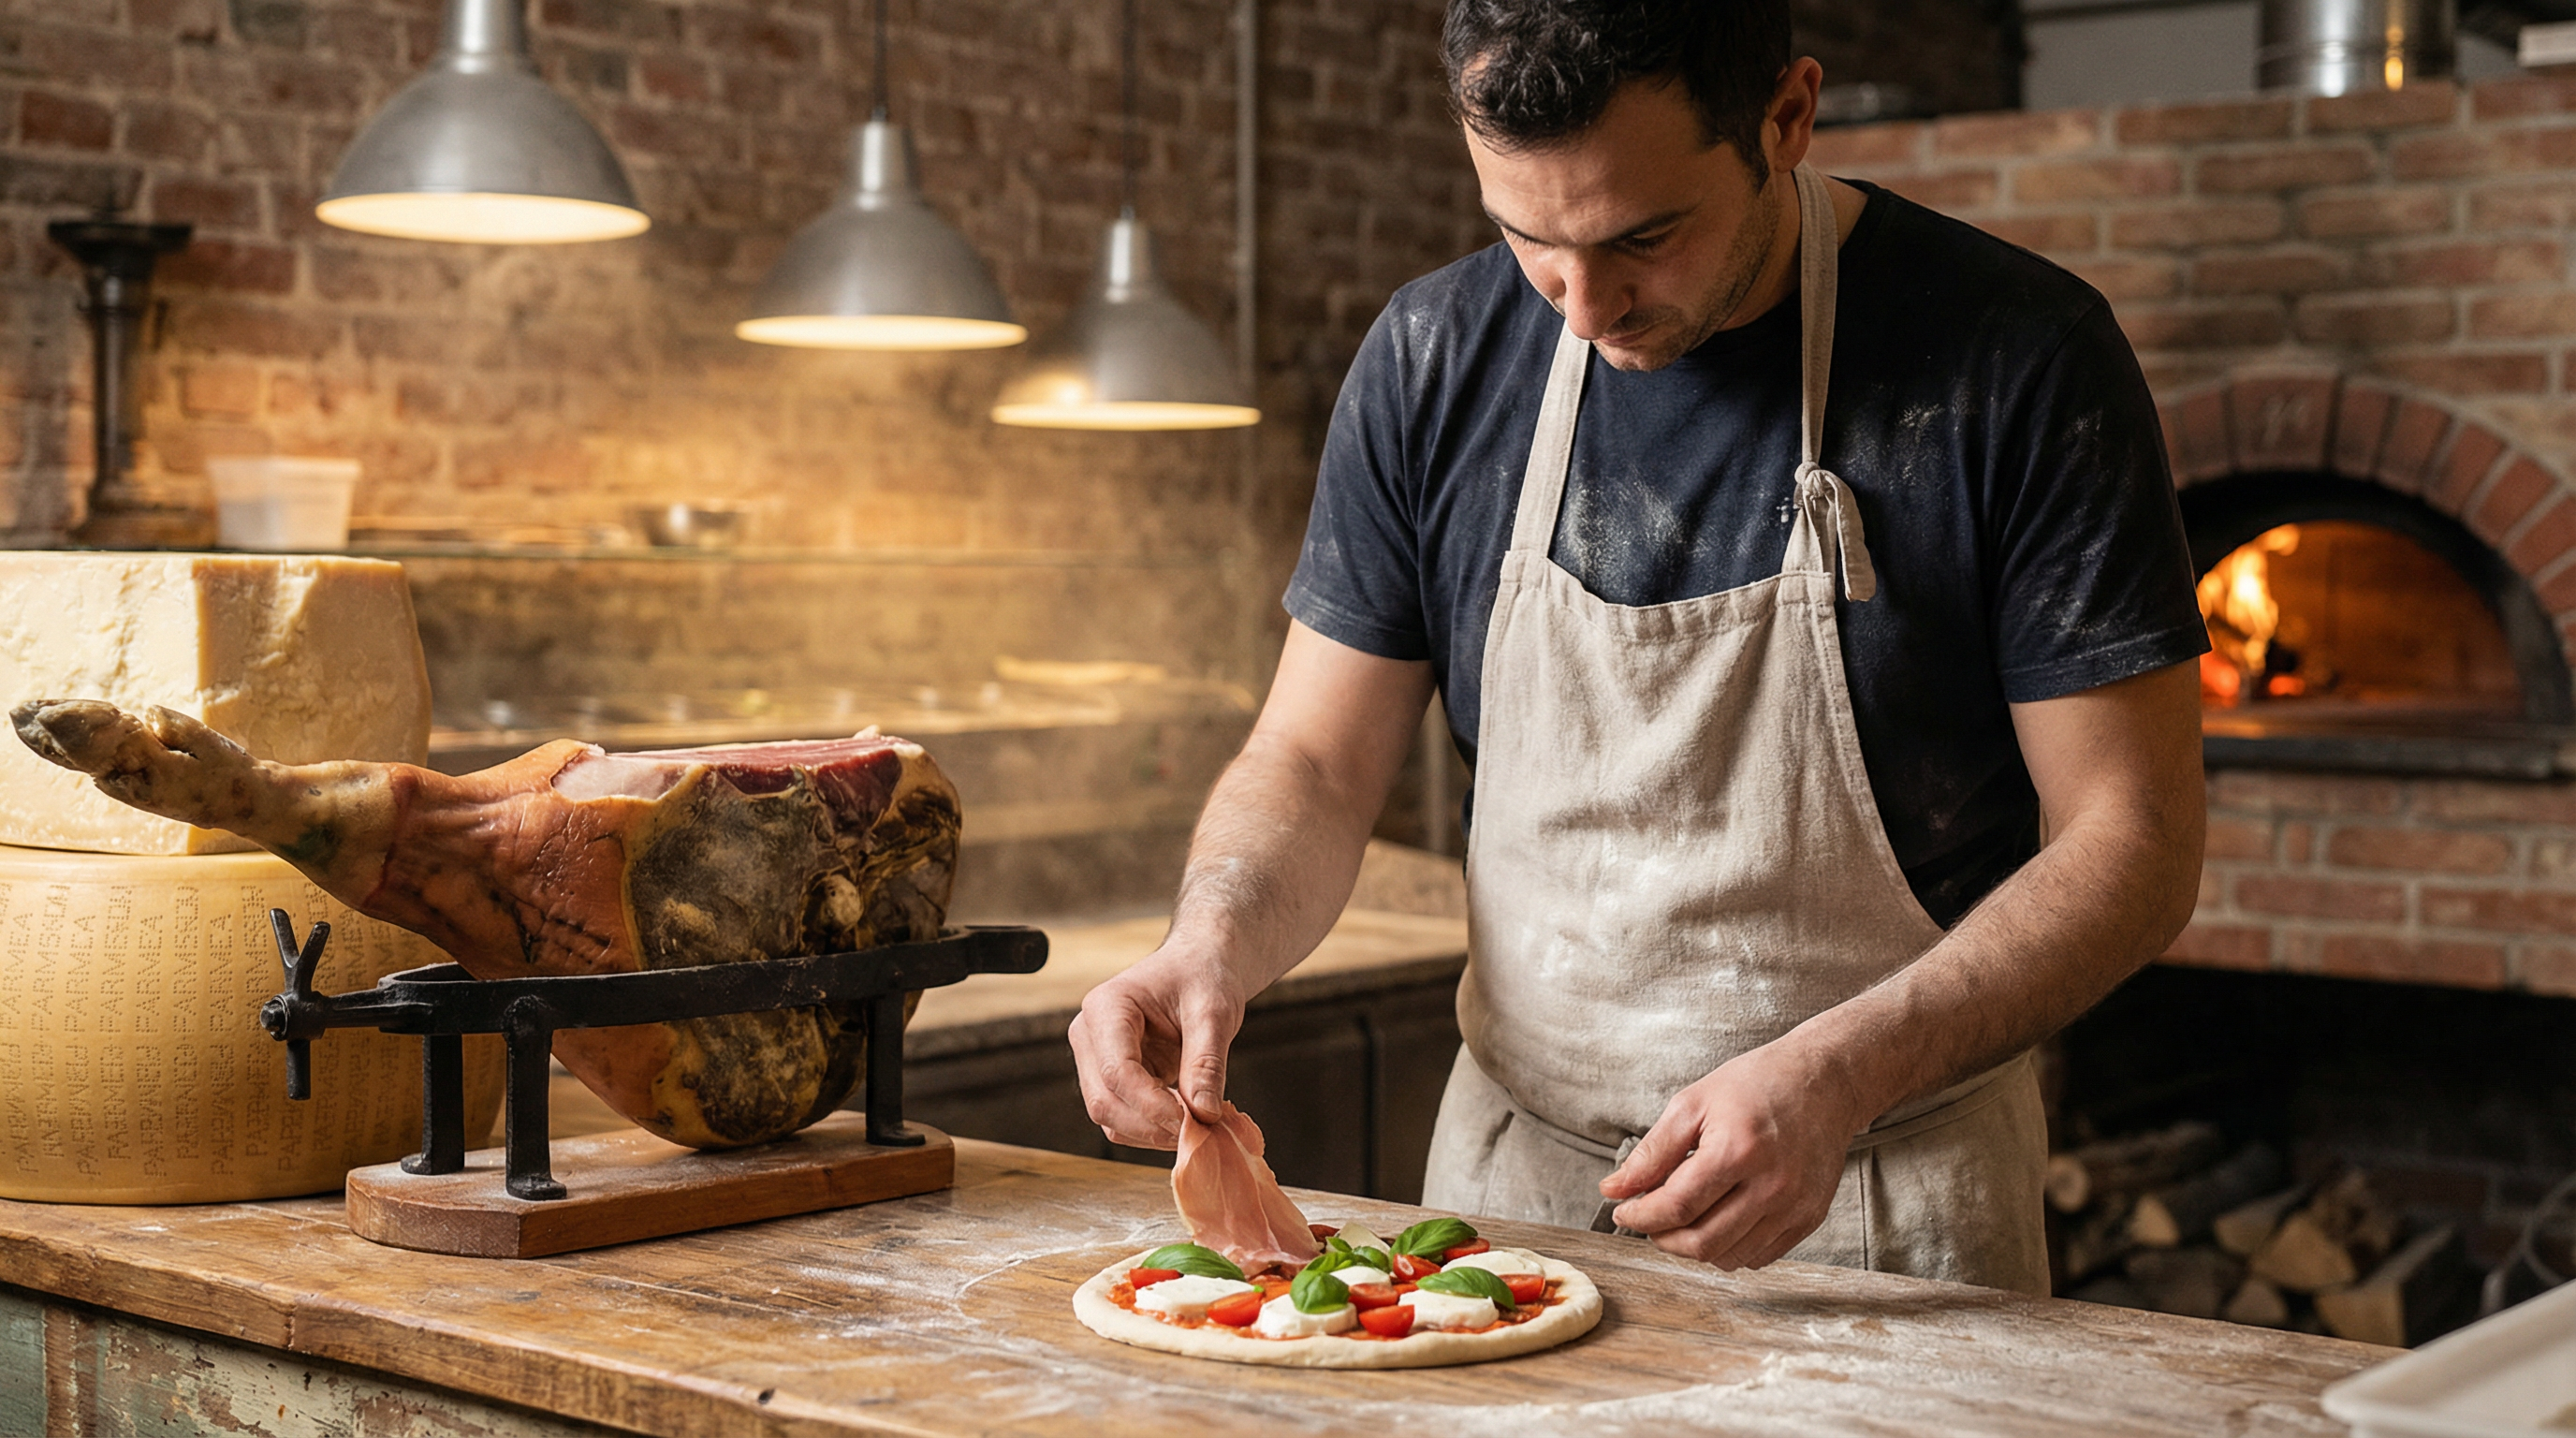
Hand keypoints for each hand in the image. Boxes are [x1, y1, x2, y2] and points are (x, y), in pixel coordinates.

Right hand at [1067, 942, 1245, 1149]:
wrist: (1198, 966)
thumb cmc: (1202, 976)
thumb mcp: (1214, 1012)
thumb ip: (1206, 1062)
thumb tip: (1204, 1114)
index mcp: (1106, 1007)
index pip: (1118, 1071)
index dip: (1153, 1105)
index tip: (1194, 1121)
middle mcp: (1089, 1035)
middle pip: (1104, 1101)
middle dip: (1151, 1125)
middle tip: (1200, 1132)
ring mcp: (1095, 1059)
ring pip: (1109, 1118)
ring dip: (1151, 1133)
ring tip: (1197, 1125)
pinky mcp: (1110, 1079)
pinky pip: (1122, 1119)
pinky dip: (1152, 1129)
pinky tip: (1186, 1120)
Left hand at [1598, 1043, 1863, 1268]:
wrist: (1824, 1082)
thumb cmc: (1756, 1085)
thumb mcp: (1693, 1103)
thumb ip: (1651, 1152)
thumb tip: (1614, 1189)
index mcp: (1737, 1150)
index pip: (1676, 1206)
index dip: (1640, 1216)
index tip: (1623, 1211)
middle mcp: (1771, 1185)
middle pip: (1702, 1242)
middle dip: (1663, 1238)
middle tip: (1649, 1219)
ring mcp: (1794, 1207)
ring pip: (1729, 1256)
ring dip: (1694, 1246)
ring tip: (1682, 1218)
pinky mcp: (1809, 1218)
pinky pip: (1759, 1256)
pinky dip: (1729, 1248)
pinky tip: (1718, 1220)